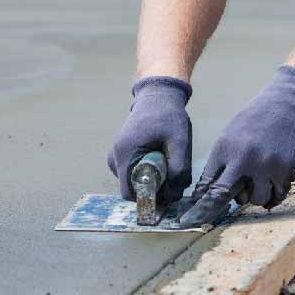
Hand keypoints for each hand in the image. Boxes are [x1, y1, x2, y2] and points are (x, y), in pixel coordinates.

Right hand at [108, 76, 192, 202]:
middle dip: (152, 189)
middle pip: (131, 188)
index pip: (128, 193)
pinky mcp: (121, 152)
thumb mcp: (179, 140)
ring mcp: (116, 154)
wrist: (158, 95)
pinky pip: (132, 172)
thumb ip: (178, 166)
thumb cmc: (168, 115)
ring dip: (150, 179)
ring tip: (167, 164)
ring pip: (132, 181)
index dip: (146, 198)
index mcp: (125, 153)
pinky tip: (160, 159)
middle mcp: (115, 156)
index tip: (164, 194)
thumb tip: (173, 193)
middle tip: (172, 179)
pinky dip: (145, 171)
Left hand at [179, 65, 294, 226]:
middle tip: (212, 213)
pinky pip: (277, 196)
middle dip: (216, 208)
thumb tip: (209, 191)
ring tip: (258, 182)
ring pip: (254, 200)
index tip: (187, 220)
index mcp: (224, 148)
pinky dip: (274, 195)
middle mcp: (242, 158)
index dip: (197, 205)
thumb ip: (222, 161)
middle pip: (223, 196)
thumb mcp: (231, 134)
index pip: (206, 185)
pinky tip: (273, 185)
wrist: (288, 102)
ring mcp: (264, 165)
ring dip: (255, 196)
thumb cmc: (257, 118)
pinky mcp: (284, 169)